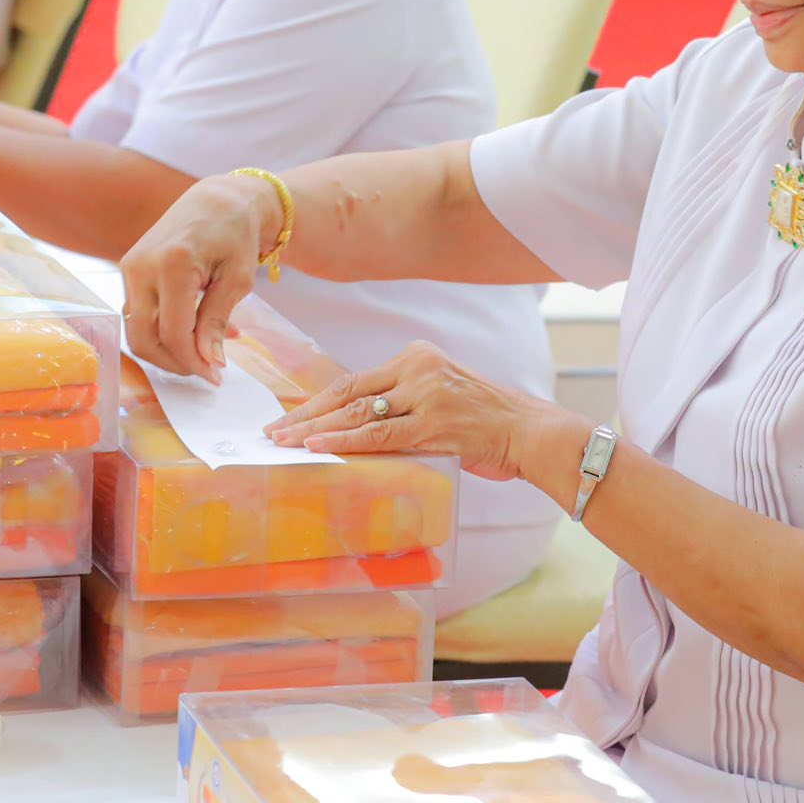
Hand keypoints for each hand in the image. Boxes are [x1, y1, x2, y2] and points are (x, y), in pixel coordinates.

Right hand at [120, 172, 280, 381]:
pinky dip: (162, 330)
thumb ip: (217, 321)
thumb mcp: (238, 279)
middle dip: (174, 363)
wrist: (218, 199)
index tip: (216, 376)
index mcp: (173, 264)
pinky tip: (194, 330)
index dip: (194, 362)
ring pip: (137, 330)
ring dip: (167, 350)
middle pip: (143, 338)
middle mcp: (142, 265)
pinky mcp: (129, 270)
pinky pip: (139, 313)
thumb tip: (209, 363)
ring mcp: (130, 267)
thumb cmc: (236, 234)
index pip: (173, 332)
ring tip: (204, 351)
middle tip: (207, 370)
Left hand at [266, 341, 581, 482]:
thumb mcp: (441, 396)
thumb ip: (403, 402)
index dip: (319, 400)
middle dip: (306, 414)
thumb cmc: (485, 422)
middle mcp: (418, 368)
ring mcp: (426, 394)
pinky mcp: (434, 422)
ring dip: (316, 430)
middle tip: (274, 431)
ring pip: (357, 413)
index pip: (356, 380)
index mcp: (417, 355)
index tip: (291, 416)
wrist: (529, 431)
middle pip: (348, 392)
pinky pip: (379, 434)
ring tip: (285, 442)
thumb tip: (355, 425)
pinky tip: (318, 447)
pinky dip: (345, 442)